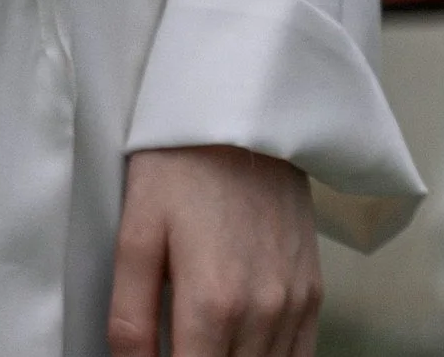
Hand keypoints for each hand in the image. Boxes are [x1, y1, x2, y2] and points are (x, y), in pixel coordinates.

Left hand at [109, 142, 321, 356]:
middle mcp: (261, 313)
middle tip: (176, 341)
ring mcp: (293, 303)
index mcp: (212, 304)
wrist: (240, 109)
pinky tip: (242, 349)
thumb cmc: (181, 164)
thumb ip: (130, 320)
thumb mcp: (136, 233)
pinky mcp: (313, 290)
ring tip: (202, 342)